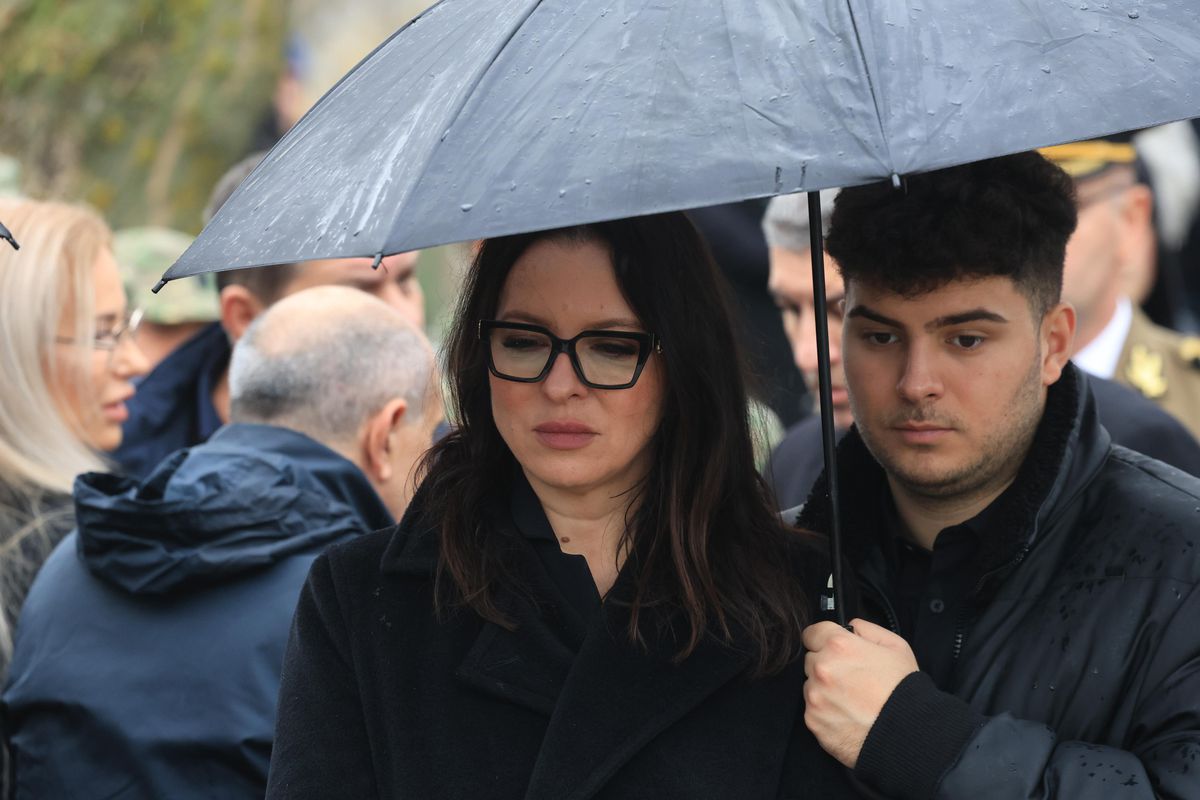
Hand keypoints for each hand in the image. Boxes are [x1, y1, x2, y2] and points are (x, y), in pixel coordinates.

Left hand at [802, 618, 918, 767]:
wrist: (906, 733)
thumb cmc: (903, 690)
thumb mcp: (896, 646)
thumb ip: (867, 629)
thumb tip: (850, 627)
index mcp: (839, 646)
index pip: (812, 633)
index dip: (823, 640)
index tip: (831, 649)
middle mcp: (822, 668)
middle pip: (812, 660)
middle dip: (827, 666)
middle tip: (851, 679)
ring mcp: (815, 696)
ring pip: (811, 685)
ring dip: (824, 690)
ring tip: (852, 701)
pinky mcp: (812, 720)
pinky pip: (813, 710)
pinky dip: (826, 712)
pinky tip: (848, 716)